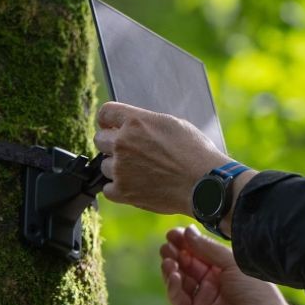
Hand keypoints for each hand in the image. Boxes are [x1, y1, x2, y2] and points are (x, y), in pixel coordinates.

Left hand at [94, 102, 231, 214]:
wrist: (204, 184)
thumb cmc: (197, 153)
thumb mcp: (174, 125)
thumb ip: (147, 124)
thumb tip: (136, 127)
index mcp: (136, 122)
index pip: (106, 113)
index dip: (107, 120)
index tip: (110, 126)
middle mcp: (123, 142)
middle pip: (100, 140)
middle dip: (113, 144)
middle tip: (132, 152)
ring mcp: (120, 168)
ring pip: (105, 165)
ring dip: (118, 168)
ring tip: (141, 172)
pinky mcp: (123, 191)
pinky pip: (108, 188)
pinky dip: (119, 188)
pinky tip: (137, 186)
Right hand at [159, 224, 286, 304]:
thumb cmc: (254, 288)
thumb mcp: (231, 261)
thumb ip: (208, 248)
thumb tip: (187, 231)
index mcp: (224, 269)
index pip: (200, 254)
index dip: (186, 243)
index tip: (173, 233)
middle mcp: (213, 284)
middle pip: (188, 267)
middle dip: (176, 255)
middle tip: (166, 245)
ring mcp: (203, 301)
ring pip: (180, 283)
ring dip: (172, 270)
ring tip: (168, 259)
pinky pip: (179, 301)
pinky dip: (173, 288)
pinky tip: (173, 276)